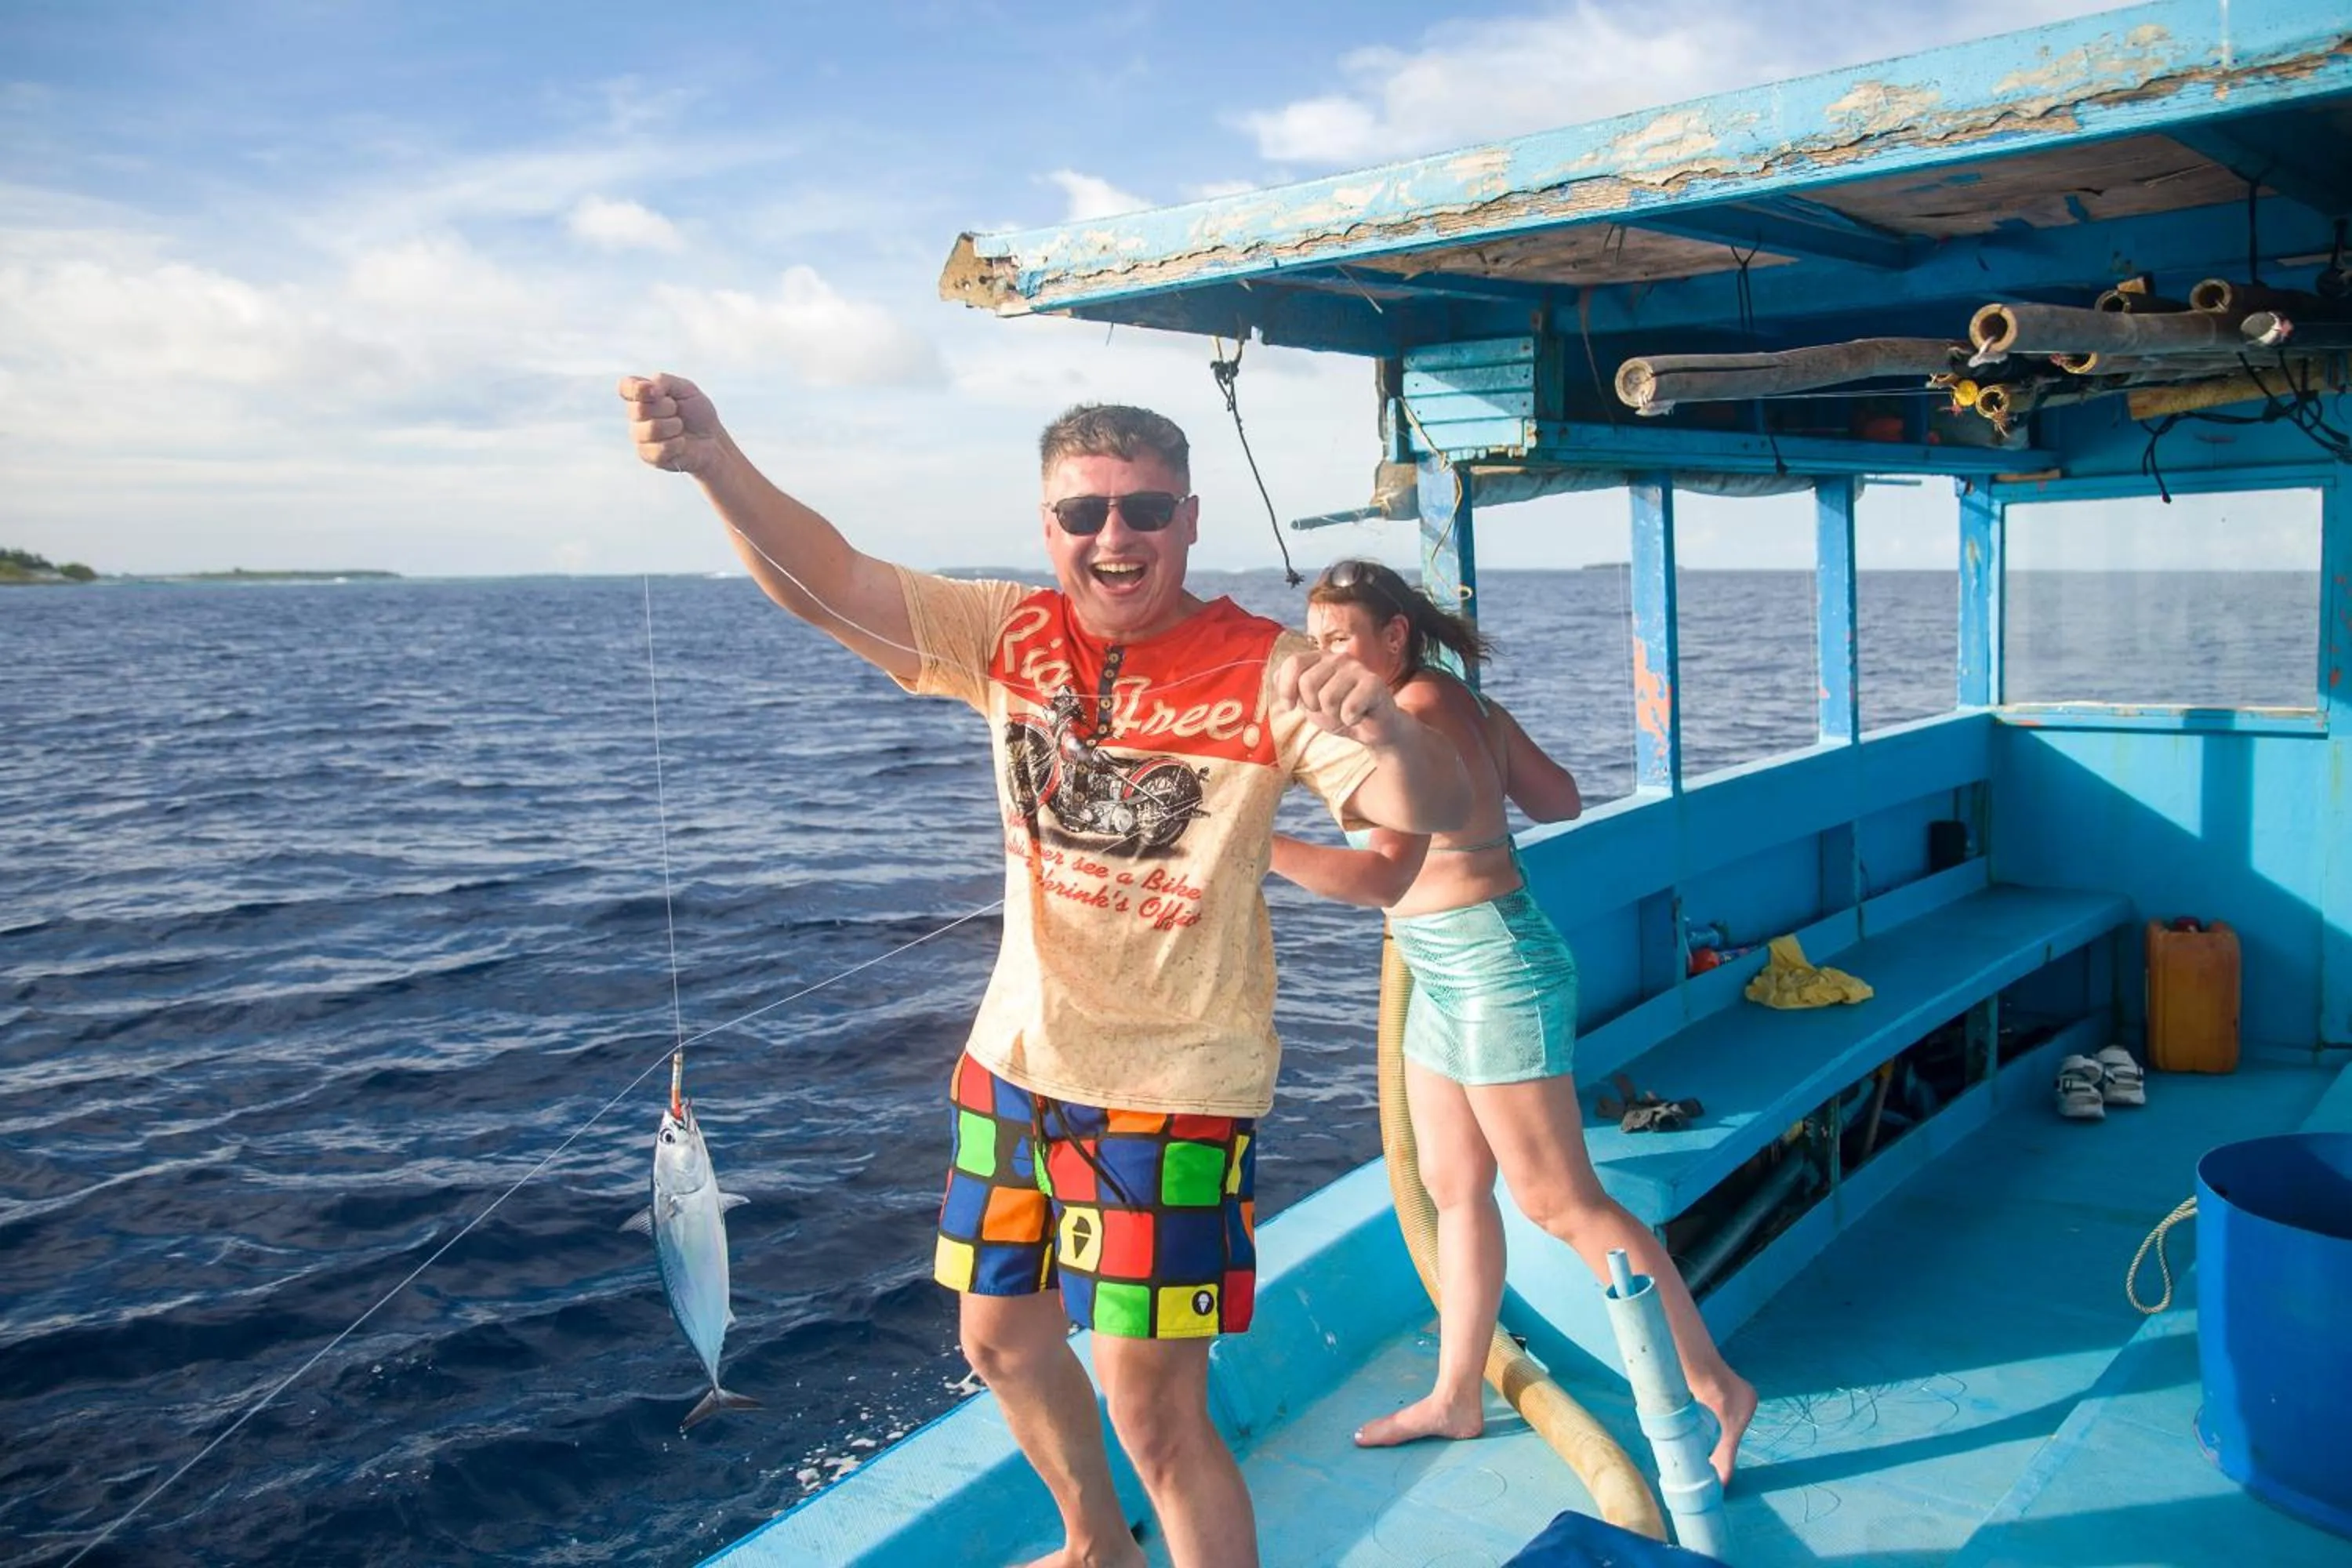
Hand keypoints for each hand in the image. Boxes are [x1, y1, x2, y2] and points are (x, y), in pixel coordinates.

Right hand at [619, 373, 727, 476]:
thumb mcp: (685, 389)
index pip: (625, 387)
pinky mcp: (648, 456)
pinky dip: (677, 444)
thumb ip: (664, 382)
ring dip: (673, 426)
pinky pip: (659, 449)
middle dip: (666, 407)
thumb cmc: (696, 413)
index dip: (636, 389)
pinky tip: (681, 443)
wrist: (712, 440)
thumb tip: (648, 388)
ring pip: (651, 429)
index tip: (656, 391)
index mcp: (642, 395)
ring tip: (680, 426)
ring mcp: (640, 437)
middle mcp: (636, 416)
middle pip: (639, 409)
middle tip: (677, 410)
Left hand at [1275, 649, 1403, 746]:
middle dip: (1313, 706)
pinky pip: (1349, 708)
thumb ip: (1290, 687)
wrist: (1371, 728)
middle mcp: (1338, 658)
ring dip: (1333, 715)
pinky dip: (1350, 720)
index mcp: (1319, 658)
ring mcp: (1357, 669)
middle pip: (1307, 683)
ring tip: (1343, 712)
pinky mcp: (1374, 683)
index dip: (1286, 688)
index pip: (1293, 663)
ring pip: (1328, 698)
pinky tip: (1358, 715)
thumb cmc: (1338, 711)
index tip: (1290, 706)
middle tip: (1327, 710)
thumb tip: (1274, 676)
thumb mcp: (1307, 701)